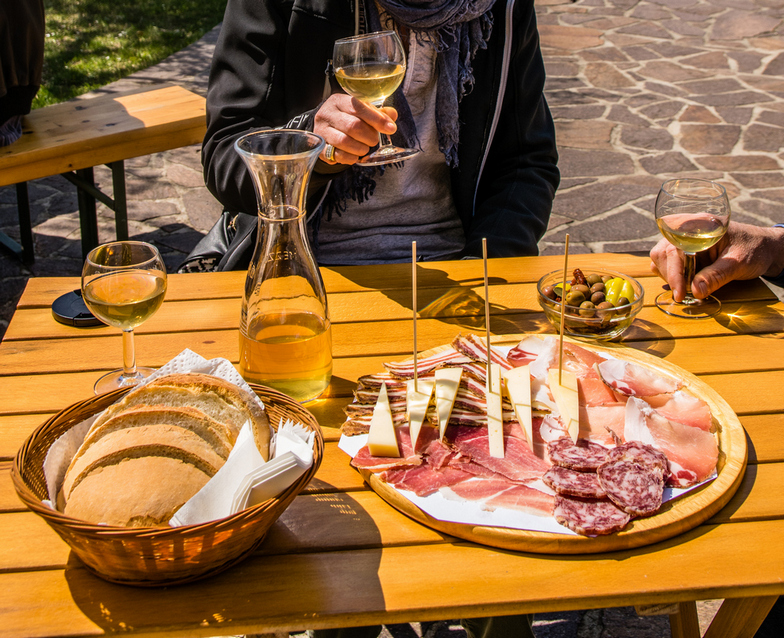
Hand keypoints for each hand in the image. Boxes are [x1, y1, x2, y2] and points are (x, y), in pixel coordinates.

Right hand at [314, 94, 397, 164]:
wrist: (325, 127)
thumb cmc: (347, 117)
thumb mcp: (361, 110)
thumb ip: (377, 113)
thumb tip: (392, 115)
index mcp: (339, 100)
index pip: (359, 108)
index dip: (377, 119)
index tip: (391, 129)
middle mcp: (327, 113)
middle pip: (353, 126)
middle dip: (369, 136)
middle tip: (374, 140)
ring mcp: (321, 130)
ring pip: (344, 141)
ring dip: (360, 148)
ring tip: (365, 148)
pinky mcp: (320, 146)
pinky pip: (336, 155)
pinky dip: (350, 158)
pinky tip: (355, 156)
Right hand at [650, 222, 783, 300]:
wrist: (766, 248)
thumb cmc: (755, 249)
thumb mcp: (738, 263)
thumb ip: (716, 276)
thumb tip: (695, 292)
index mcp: (699, 225)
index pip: (674, 248)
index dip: (674, 272)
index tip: (680, 293)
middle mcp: (687, 230)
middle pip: (662, 253)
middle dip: (671, 275)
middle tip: (684, 293)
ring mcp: (684, 240)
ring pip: (661, 259)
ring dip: (670, 276)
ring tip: (687, 287)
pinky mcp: (685, 251)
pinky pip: (668, 263)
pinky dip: (673, 275)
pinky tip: (687, 283)